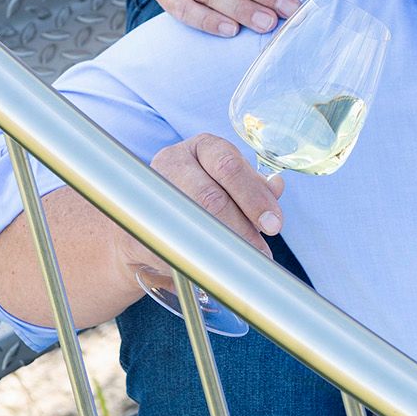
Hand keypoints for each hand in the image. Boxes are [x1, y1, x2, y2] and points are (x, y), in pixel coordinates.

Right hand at [121, 133, 284, 288]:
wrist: (148, 216)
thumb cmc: (199, 194)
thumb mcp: (227, 182)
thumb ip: (252, 185)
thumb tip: (276, 188)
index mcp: (203, 147)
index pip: (229, 166)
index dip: (254, 197)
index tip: (274, 224)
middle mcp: (174, 162)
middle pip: (210, 197)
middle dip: (241, 228)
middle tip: (261, 251)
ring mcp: (153, 191)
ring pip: (191, 221)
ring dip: (223, 246)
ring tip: (244, 263)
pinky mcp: (140, 223)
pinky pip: (173, 242)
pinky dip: (198, 257)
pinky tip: (215, 267)